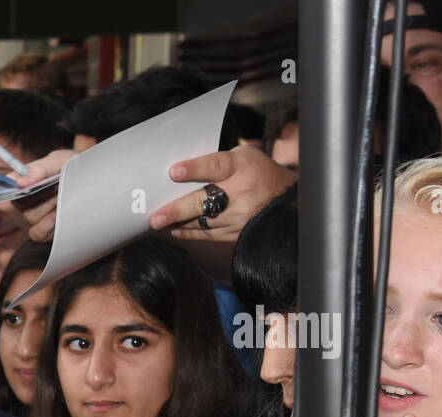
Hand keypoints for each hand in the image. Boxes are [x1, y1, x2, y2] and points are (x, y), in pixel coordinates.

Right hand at [10, 148, 76, 242]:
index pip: (4, 186)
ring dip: (46, 206)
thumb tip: (21, 182)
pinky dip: (47, 224)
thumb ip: (41, 167)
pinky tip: (58, 214)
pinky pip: (37, 233)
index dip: (3, 187)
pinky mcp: (46, 233)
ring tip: (62, 196)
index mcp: (26, 181)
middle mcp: (27, 200)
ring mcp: (35, 217)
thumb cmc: (77, 169)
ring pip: (28, 216)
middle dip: (35, 194)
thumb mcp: (62, 160)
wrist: (100, 185)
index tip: (13, 186)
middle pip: (16, 203)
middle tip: (54, 185)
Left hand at [148, 146, 296, 241]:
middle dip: (177, 210)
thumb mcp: (244, 157)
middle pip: (203, 201)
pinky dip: (189, 232)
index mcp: (239, 167)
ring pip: (201, 221)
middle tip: (156, 217)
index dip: (194, 169)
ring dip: (178, 222)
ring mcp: (236, 215)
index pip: (215, 166)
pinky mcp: (234, 232)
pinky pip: (207, 234)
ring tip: (159, 222)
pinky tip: (175, 230)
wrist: (285, 201)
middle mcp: (237, 192)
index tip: (174, 172)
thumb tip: (186, 168)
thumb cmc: (259, 173)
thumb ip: (217, 161)